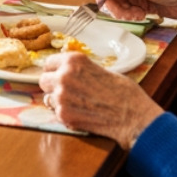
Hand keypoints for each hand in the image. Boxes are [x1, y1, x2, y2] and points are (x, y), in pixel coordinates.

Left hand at [38, 52, 159, 148]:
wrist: (133, 116)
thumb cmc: (123, 92)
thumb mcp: (101, 70)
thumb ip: (80, 71)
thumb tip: (70, 74)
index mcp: (73, 60)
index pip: (49, 63)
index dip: (54, 71)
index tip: (57, 76)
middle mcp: (64, 75)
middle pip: (43, 81)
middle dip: (53, 87)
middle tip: (67, 93)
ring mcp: (61, 96)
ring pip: (48, 98)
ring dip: (58, 102)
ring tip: (78, 105)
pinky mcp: (64, 115)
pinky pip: (56, 114)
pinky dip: (66, 115)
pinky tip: (82, 115)